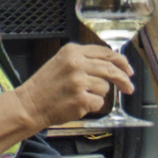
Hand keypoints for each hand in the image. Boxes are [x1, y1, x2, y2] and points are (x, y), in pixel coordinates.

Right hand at [0, 37, 123, 143]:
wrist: (29, 105)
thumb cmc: (45, 86)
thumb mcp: (61, 63)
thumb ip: (84, 60)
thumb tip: (112, 65)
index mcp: (72, 51)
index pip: (105, 53)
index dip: (121, 61)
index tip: (128, 69)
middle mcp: (76, 64)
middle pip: (111, 69)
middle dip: (123, 79)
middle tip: (128, 87)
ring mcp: (79, 82)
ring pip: (105, 88)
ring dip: (98, 94)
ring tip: (80, 96)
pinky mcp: (81, 99)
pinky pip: (99, 102)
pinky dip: (92, 106)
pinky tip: (78, 104)